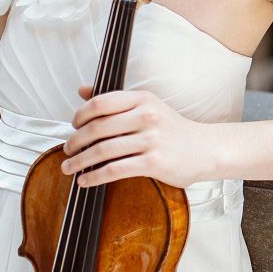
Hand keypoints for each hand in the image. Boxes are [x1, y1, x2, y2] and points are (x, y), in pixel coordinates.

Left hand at [60, 85, 219, 188]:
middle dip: (75, 142)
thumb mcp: (147, 106)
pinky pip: (115, 170)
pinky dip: (95, 177)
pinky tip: (85, 181)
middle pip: (97, 128)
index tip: (73, 127)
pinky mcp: (153, 163)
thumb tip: (82, 90)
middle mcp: (147, 116)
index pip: (100, 103)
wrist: (205, 149)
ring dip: (79, 161)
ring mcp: (151, 140)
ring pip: (103, 151)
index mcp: (143, 99)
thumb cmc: (172, 129)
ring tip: (68, 168)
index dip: (80, 115)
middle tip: (67, 151)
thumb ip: (115, 100)